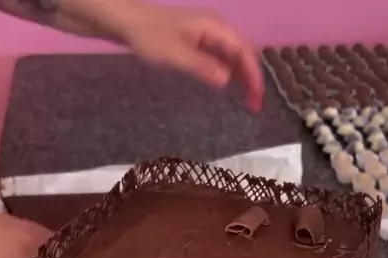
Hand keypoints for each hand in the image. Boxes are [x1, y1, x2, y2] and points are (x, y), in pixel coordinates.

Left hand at [121, 4, 262, 110]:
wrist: (130, 23)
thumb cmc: (151, 37)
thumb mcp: (175, 54)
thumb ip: (201, 66)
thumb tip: (226, 80)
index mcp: (215, 27)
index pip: (243, 50)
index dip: (253, 73)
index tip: (257, 96)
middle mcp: (217, 28)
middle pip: (243, 52)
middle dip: (252, 77)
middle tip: (255, 105)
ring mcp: (209, 34)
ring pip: (235, 56)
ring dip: (243, 76)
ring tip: (247, 101)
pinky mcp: (201, 42)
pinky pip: (223, 57)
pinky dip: (231, 72)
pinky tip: (231, 87)